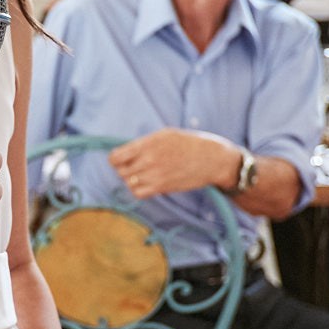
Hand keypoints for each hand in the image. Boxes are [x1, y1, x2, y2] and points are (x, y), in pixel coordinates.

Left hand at [108, 129, 238, 199]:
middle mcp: (149, 158)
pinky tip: (148, 184)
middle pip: (120, 171)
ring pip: (128, 183)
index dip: (115, 160)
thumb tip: (127, 152)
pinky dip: (139, 190)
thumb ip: (145, 143)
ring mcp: (155, 174)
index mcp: (148, 142)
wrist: (213, 159)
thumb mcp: (166, 135)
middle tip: (135, 168)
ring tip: (143, 176)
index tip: (122, 160)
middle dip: (124, 170)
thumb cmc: (191, 144)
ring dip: (132, 180)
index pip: (115, 157)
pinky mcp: (162, 187)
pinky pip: (138, 193)